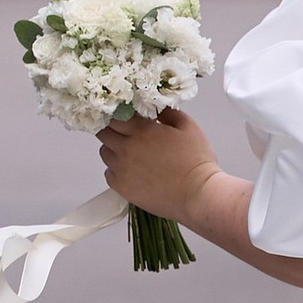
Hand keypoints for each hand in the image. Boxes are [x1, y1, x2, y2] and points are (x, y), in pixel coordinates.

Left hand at [99, 107, 219, 224]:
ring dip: (113, 149)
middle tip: (126, 134)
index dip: (118, 114)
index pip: (114, 116)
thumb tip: (154, 108)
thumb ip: (167, 113)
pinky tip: (132, 170)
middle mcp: (126, 149)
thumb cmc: (196, 161)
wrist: (198, 194)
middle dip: (112, 130)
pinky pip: (109, 173)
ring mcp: (122, 169)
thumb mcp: (188, 127)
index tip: (126, 117)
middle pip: (103, 133)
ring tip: (131, 153)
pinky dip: (116, 170)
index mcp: (141, 130)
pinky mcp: (122, 188)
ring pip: (105, 153)